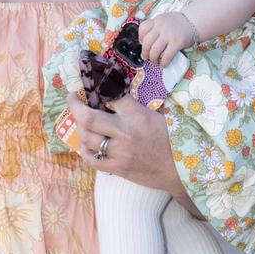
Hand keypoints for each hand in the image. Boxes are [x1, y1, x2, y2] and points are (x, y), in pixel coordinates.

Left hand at [67, 92, 181, 193]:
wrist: (182, 170)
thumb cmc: (173, 140)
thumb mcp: (160, 116)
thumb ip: (137, 107)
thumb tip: (116, 94)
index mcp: (137, 116)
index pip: (111, 95)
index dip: (98, 86)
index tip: (90, 83)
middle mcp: (125, 133)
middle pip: (89, 117)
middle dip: (75, 105)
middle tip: (72, 98)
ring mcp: (119, 153)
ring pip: (87, 138)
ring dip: (80, 127)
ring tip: (81, 122)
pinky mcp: (117, 168)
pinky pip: (91, 160)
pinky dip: (84, 150)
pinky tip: (86, 144)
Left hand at [138, 13, 191, 66]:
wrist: (194, 22)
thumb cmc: (177, 24)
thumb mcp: (163, 21)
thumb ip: (155, 29)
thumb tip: (145, 45)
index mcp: (157, 21)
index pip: (143, 28)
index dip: (140, 38)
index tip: (142, 44)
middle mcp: (161, 27)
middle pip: (147, 42)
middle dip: (145, 52)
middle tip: (146, 57)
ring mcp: (169, 35)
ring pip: (155, 50)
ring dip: (153, 59)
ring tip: (154, 62)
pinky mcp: (177, 43)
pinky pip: (166, 56)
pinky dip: (163, 62)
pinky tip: (163, 65)